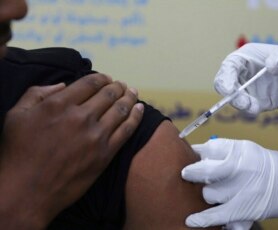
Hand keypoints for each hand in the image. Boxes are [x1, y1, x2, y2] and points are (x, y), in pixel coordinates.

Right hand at [0, 73, 143, 228]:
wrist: (27, 192)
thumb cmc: (18, 153)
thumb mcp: (16, 115)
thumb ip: (37, 93)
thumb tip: (63, 85)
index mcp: (59, 104)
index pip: (90, 83)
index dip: (102, 77)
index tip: (107, 78)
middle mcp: (80, 117)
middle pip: (108, 94)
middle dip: (118, 86)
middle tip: (122, 85)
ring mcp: (95, 136)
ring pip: (121, 109)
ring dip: (130, 97)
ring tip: (133, 92)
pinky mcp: (105, 154)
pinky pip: (127, 130)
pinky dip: (136, 117)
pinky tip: (140, 109)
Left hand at [181, 138, 277, 228]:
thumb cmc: (268, 165)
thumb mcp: (247, 149)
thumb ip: (224, 151)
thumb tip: (197, 154)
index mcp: (239, 150)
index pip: (207, 149)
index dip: (197, 154)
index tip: (194, 158)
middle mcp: (238, 168)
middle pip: (204, 171)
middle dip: (194, 173)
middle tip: (189, 174)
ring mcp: (240, 190)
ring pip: (209, 194)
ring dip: (209, 194)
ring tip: (218, 192)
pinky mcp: (242, 209)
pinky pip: (216, 215)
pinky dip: (202, 219)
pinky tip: (191, 220)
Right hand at [214, 43, 277, 113]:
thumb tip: (270, 65)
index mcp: (247, 56)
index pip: (228, 67)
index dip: (225, 77)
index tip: (231, 89)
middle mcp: (245, 72)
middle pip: (225, 84)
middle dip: (229, 94)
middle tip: (243, 102)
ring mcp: (250, 88)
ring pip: (234, 98)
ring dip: (239, 104)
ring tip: (254, 107)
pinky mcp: (257, 101)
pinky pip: (246, 108)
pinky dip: (248, 110)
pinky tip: (257, 109)